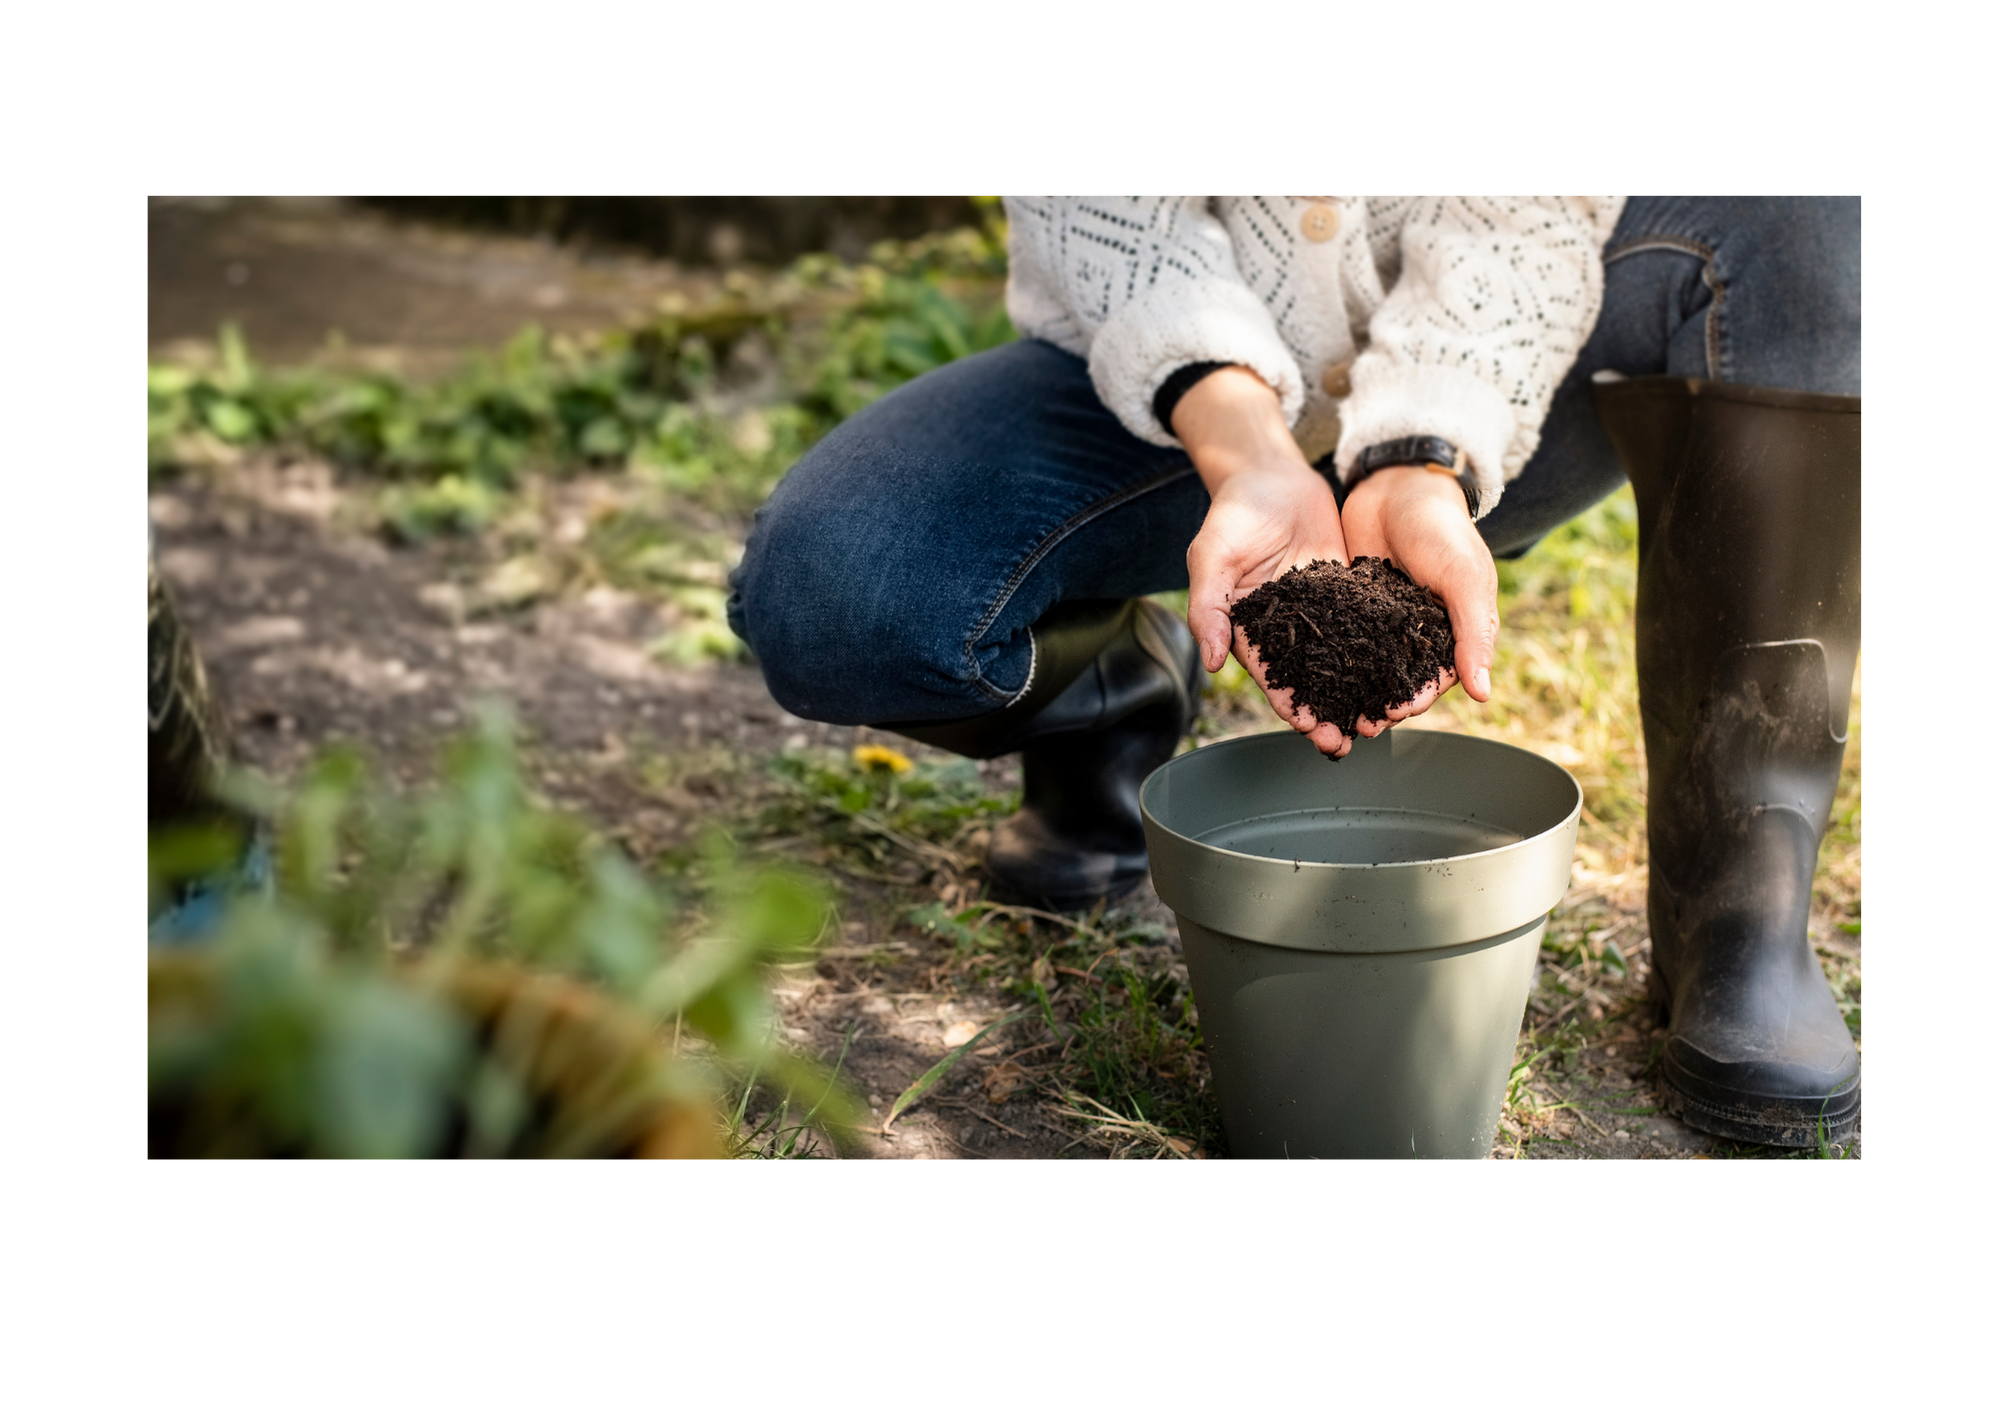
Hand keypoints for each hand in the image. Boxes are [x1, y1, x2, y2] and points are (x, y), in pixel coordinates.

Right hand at [1176, 368, 1357, 757]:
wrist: (1271, 474)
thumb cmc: (1233, 515)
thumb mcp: (1211, 557)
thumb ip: (1208, 608)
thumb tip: (1212, 662)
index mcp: (1249, 629)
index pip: (1271, 677)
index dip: (1289, 705)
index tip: (1310, 729)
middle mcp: (1285, 629)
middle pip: (1308, 679)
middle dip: (1326, 712)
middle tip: (1347, 741)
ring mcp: (1317, 613)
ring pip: (1339, 661)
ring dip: (1356, 691)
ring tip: (1379, 719)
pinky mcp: (1344, 593)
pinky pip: (1363, 626)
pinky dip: (1379, 651)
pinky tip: (1401, 671)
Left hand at [1337, 464, 1498, 731]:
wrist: (1399, 483)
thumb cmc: (1442, 529)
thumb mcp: (1464, 578)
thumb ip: (1474, 633)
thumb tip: (1483, 694)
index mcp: (1450, 633)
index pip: (1433, 681)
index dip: (1413, 702)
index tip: (1389, 717)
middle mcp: (1415, 634)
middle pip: (1394, 682)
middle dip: (1374, 706)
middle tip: (1348, 726)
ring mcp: (1381, 622)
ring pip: (1364, 667)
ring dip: (1347, 691)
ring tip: (1323, 711)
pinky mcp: (1350, 605)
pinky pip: (1338, 638)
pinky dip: (1326, 658)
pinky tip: (1305, 674)